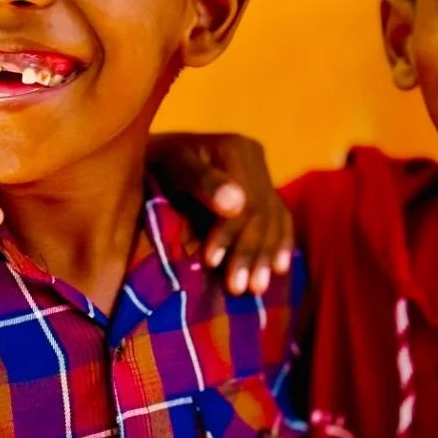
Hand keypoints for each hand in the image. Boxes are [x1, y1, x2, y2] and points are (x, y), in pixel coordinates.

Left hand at [148, 133, 293, 295]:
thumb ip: (201, 182)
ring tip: (256, 289)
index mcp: (237, 149)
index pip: (243, 200)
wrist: (157, 156)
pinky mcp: (264, 190)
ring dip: (266, 256)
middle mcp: (256, 159)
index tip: (211, 262)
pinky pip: (281, 220)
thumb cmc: (156, 164)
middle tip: (237, 288)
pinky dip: (281, 244)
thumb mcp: (172, 166)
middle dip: (248, 252)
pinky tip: (280, 269)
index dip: (230, 234)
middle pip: (260, 214)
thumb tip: (235, 206)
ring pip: (273, 220)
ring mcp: (262, 175)